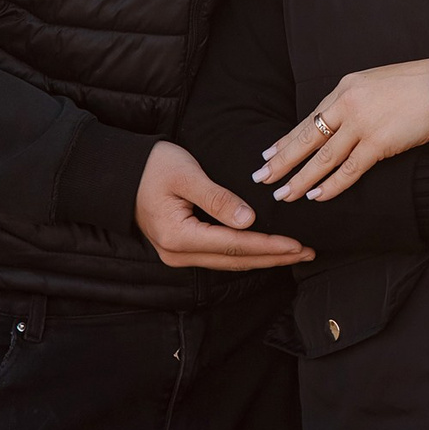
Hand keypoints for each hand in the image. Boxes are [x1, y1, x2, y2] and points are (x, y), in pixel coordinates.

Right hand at [136, 141, 312, 269]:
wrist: (120, 173)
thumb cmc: (152, 167)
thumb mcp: (186, 175)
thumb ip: (218, 199)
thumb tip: (248, 222)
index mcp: (179, 236)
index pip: (235, 245)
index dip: (269, 246)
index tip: (298, 244)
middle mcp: (177, 253)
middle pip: (236, 260)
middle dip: (274, 257)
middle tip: (308, 252)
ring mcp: (177, 254)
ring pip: (229, 262)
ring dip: (263, 258)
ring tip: (294, 253)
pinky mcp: (180, 249)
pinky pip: (220, 257)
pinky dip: (246, 254)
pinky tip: (265, 250)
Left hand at [258, 58, 428, 200]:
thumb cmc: (416, 85)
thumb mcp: (375, 84)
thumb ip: (355, 101)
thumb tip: (339, 121)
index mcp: (345, 88)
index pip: (309, 118)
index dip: (287, 139)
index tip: (268, 153)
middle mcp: (348, 104)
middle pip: (308, 138)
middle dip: (282, 160)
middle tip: (261, 177)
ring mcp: (362, 123)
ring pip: (323, 157)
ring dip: (300, 178)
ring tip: (282, 194)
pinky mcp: (379, 142)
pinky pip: (349, 169)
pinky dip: (331, 185)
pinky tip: (316, 196)